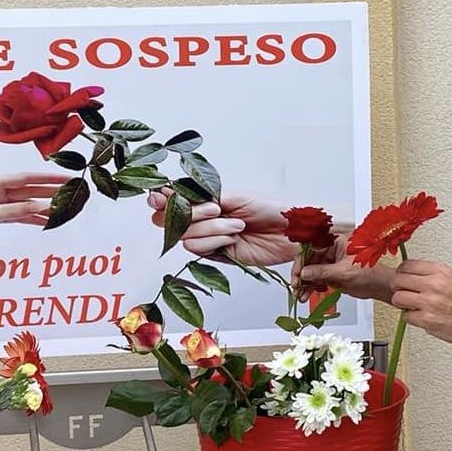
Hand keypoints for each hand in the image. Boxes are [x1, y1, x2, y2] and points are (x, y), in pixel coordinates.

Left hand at [0, 172, 66, 248]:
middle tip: (73, 194)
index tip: (66, 178)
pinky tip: (44, 222)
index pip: (25, 178)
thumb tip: (39, 207)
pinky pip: (15, 216)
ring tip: (63, 211)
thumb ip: (12, 212)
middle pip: (27, 190)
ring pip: (23, 205)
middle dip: (49, 192)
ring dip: (42, 208)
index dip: (47, 178)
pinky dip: (29, 219)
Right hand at [147, 190, 299, 265]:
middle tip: (214, 210)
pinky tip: (234, 238)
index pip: (175, 199)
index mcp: (208, 199)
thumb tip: (175, 195)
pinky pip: (200, 251)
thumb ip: (204, 197)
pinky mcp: (217, 255)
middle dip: (190, 215)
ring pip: (186, 237)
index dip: (162, 199)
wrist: (292, 231)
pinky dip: (216, 243)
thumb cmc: (270, 208)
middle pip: (173, 220)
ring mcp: (209, 238)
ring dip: (212, 230)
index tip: (159, 198)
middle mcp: (204, 219)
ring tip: (237, 226)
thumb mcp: (236, 197)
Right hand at [296, 237, 396, 303]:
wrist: (380, 287)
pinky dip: (311, 287)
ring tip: (302, 295)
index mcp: (337, 242)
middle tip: (296, 285)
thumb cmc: (370, 274)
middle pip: (309, 260)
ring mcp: (331, 262)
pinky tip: (308, 294)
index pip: (313, 247)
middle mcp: (332, 250)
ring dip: (305, 284)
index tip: (297, 272)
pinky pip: (317, 279)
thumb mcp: (344, 272)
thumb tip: (304, 272)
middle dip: (302, 274)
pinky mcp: (332, 273)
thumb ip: (322, 272)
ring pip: (311, 271)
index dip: (302, 259)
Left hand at [390, 259, 451, 346]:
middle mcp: (434, 284)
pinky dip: (411, 318)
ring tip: (412, 305)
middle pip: (398, 280)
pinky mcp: (426, 319)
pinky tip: (422, 316)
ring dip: (402, 303)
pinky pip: (406, 316)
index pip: (407, 265)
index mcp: (441, 271)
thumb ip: (431, 274)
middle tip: (404, 292)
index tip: (402, 277)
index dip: (402, 272)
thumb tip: (408, 274)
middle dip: (398, 287)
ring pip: (398, 298)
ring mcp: (429, 302)